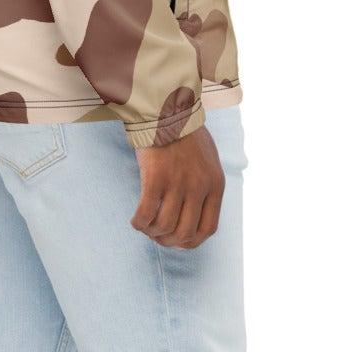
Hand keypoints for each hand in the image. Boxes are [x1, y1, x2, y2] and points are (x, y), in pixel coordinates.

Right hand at [131, 126, 225, 248]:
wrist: (167, 109)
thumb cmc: (184, 134)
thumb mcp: (207, 161)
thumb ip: (204, 188)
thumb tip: (191, 224)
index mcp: (215, 184)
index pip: (208, 228)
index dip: (191, 242)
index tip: (178, 242)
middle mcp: (199, 186)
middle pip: (185, 232)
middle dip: (169, 241)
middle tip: (157, 236)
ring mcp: (178, 183)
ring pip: (165, 227)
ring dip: (152, 233)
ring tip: (146, 227)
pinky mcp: (156, 178)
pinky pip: (145, 214)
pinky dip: (139, 223)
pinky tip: (136, 221)